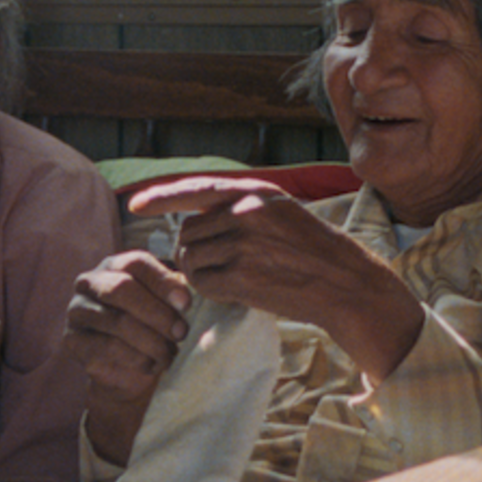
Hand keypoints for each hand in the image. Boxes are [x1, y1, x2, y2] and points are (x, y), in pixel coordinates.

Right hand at [64, 250, 191, 463]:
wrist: (129, 371)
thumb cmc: (151, 329)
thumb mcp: (166, 306)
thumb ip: (175, 293)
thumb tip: (191, 291)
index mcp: (114, 265)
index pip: (137, 263)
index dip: (163, 282)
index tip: (186, 304)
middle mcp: (90, 283)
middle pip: (122, 289)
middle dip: (157, 313)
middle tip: (181, 332)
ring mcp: (78, 312)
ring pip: (117, 322)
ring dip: (151, 341)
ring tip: (170, 354)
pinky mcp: (73, 341)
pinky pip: (107, 348)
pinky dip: (137, 358)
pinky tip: (152, 364)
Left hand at [130, 176, 424, 382]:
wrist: (347, 284)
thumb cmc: (313, 251)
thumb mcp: (281, 213)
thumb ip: (240, 209)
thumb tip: (191, 220)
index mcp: (256, 192)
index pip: (195, 190)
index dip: (160, 197)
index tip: (134, 204)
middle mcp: (247, 212)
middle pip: (187, 232)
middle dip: (189, 250)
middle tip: (209, 265)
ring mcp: (244, 244)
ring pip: (190, 258)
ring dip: (197, 271)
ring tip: (223, 278)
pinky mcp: (243, 276)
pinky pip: (202, 282)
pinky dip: (207, 289)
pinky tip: (229, 291)